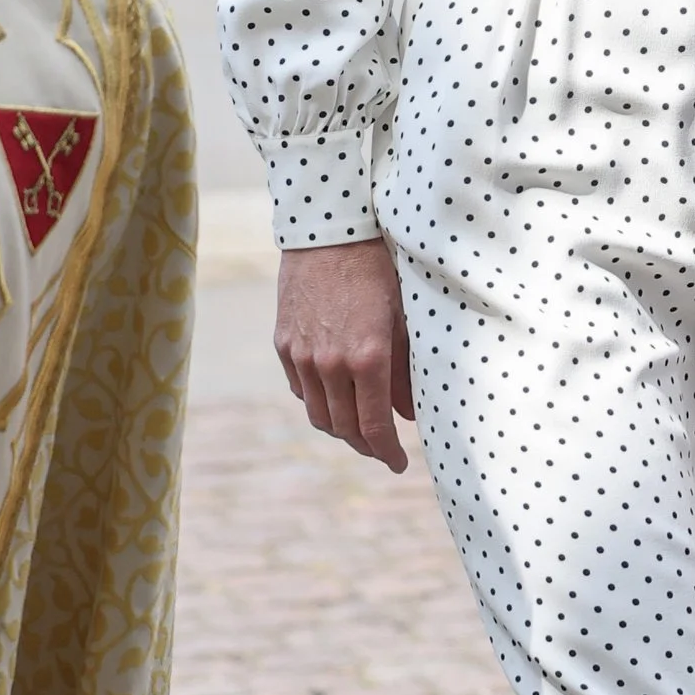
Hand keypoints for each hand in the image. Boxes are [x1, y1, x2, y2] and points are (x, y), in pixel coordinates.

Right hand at [275, 237, 413, 470]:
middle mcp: (330, 363)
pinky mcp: (284, 343)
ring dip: (340, 429)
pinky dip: (319, 401)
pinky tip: (337, 398)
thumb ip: (407, 370)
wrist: (329, 231)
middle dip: (366, 446)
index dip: (387, 452)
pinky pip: (301, 388)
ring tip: (361, 430)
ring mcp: (301, 354)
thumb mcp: (404, 317)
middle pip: (344, 428)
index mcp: (367, 357)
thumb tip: (410, 413)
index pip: (375, 426)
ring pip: (318, 413)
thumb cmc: (379, 268)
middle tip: (383, 450)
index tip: (400, 464)